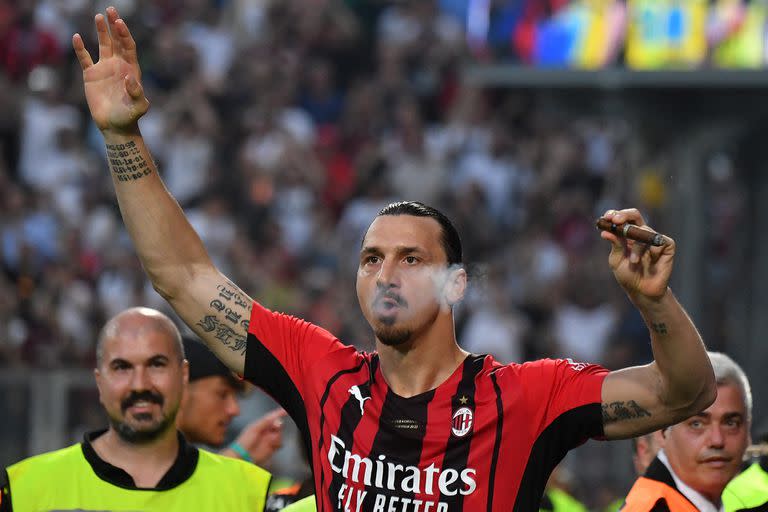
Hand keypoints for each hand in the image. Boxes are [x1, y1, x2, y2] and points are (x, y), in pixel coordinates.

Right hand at [73, 6, 147, 133]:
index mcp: (131, 69)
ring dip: (102, 31)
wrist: (115, 126)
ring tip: (99, 16)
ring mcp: (104, 69)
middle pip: (117, 41)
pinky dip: (80, 48)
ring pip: (103, 45)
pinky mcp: (91, 75)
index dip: (124, 34)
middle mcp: (118, 65)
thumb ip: (138, 94)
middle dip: (115, 25)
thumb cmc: (129, 117)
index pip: (129, 47)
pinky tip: (77, 37)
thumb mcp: (138, 108)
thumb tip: (132, 79)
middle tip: (111, 9)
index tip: (119, 22)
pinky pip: (84, 58)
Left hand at [232, 408, 286, 465]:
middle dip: (278, 425)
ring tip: (270, 439)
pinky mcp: (272, 448)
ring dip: (277, 436)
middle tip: (276, 426)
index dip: (279, 413)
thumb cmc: (245, 442)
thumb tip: (276, 417)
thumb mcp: (254, 428)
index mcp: (261, 424)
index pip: (272, 417)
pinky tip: (272, 445)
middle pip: (278, 425)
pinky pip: (280, 443)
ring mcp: (269, 439)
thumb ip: (265, 422)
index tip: (285, 411)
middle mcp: (266, 431)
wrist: (243, 456)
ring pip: (280, 434)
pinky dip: (278, 443)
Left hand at [599, 208, 674, 301]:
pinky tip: (652, 261)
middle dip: (624, 215)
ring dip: (637, 248)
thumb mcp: (617, 260)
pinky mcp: (667, 246)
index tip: (607, 217)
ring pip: (645, 231)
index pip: (621, 218)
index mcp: (626, 235)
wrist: (642, 291)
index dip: (614, 214)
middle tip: (616, 221)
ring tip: (634, 262)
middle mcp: (640, 233)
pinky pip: (659, 241)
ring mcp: (653, 238)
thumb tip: (605, 232)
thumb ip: (615, 245)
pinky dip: (653, 251)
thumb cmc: (628, 276)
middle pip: (634, 215)